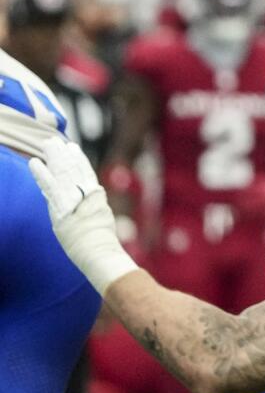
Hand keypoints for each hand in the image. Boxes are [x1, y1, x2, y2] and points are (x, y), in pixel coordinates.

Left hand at [29, 137, 138, 293]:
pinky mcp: (61, 206)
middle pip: (72, 169)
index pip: (85, 173)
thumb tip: (92, 201)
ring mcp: (74, 199)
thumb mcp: (101, 219)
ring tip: (46, 145)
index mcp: (95, 196)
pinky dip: (41, 174)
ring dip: (52, 158)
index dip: (78, 160)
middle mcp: (85, 193)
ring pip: (62, 172)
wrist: (98, 250)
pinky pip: (49, 186)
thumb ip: (93, 207)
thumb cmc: (102, 242)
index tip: (72, 148)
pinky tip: (34, 163)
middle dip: (62, 154)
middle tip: (53, 141)